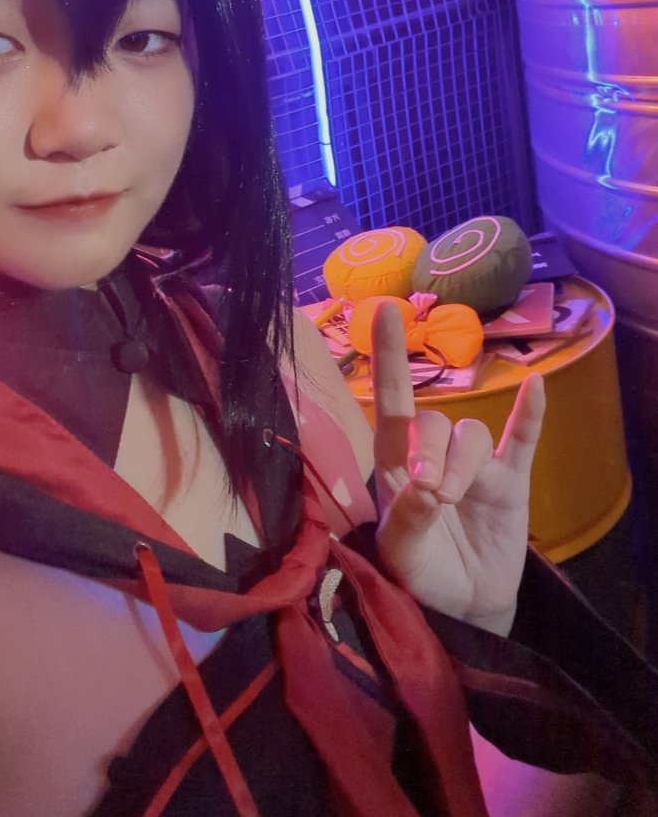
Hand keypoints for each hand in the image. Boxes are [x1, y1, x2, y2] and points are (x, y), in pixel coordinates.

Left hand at [369, 300, 543, 634]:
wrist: (461, 611)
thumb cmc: (419, 577)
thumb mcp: (401, 554)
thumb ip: (408, 519)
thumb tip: (425, 485)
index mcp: (395, 465)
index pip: (390, 402)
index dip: (388, 358)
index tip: (385, 311)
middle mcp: (434, 456)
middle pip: (433, 423)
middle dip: (431, 451)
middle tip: (431, 494)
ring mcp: (475, 468)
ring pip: (471, 435)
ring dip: (463, 460)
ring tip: (451, 498)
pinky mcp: (510, 484)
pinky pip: (521, 441)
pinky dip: (529, 415)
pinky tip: (537, 387)